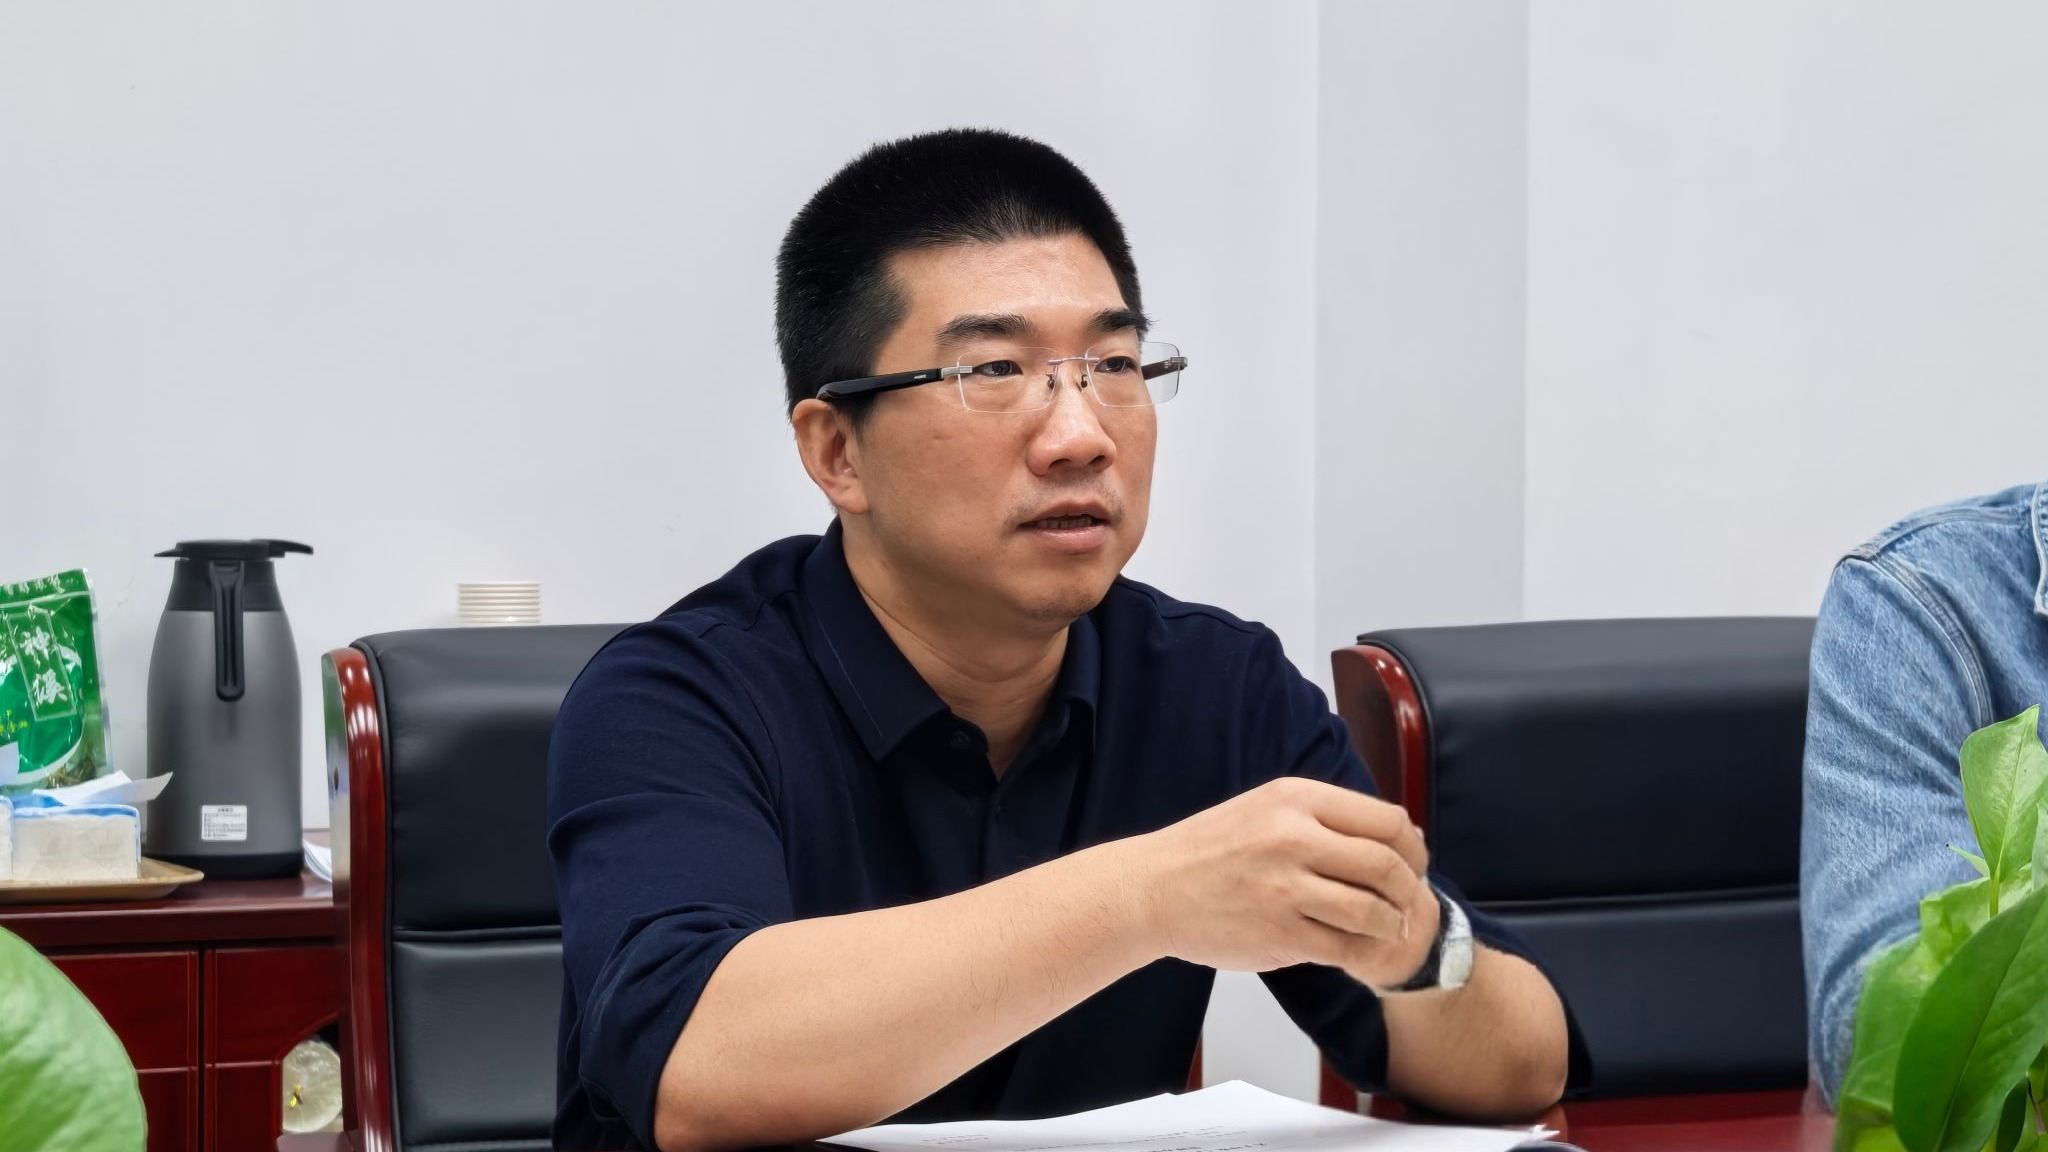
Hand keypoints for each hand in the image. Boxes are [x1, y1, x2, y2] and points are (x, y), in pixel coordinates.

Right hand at [1117, 776, 1438, 989]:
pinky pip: (1344, 948)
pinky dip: (1363, 953)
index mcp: (1296, 799)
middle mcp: (1294, 838)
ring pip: (1372, 911)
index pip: (1386, 820)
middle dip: (1408, 890)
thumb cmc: (1210, 851)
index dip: (1412, 847)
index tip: (1411, 864)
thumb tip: (1390, 836)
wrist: (1152, 889)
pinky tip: (1358, 950)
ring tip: (1386, 929)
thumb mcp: (1265, 808)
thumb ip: (1322, 818)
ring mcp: (1286, 888)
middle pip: (1386, 865)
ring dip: (1390, 925)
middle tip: (1405, 902)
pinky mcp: (1279, 934)